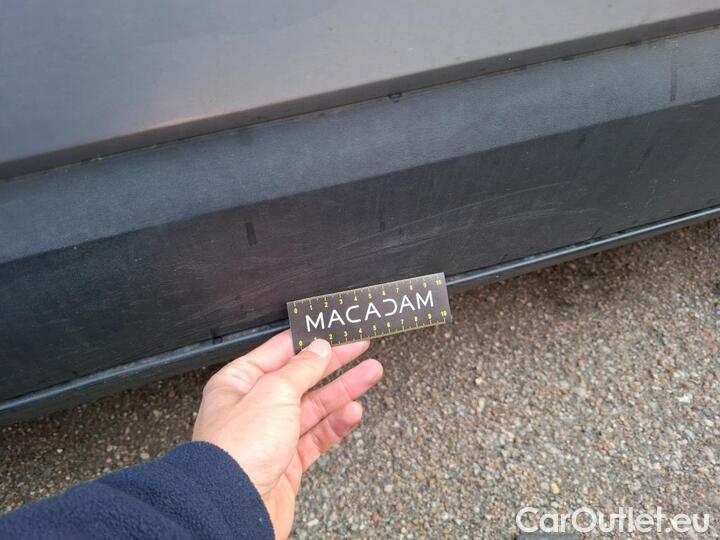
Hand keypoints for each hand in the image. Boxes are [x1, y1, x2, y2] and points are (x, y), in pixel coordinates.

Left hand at [192, 330, 382, 538]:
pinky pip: (317, 436)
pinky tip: (353, 411)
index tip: (335, 330)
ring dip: (344, 390)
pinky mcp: (286, 462)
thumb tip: (318, 348)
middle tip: (361, 348)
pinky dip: (336, 423)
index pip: (280, 352)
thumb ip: (301, 369)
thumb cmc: (236, 450)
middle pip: (302, 377)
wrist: (233, 508)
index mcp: (239, 382)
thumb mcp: (273, 393)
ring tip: (371, 373)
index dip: (310, 339)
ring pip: (314, 406)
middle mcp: (254, 407)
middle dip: (334, 363)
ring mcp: (271, 435)